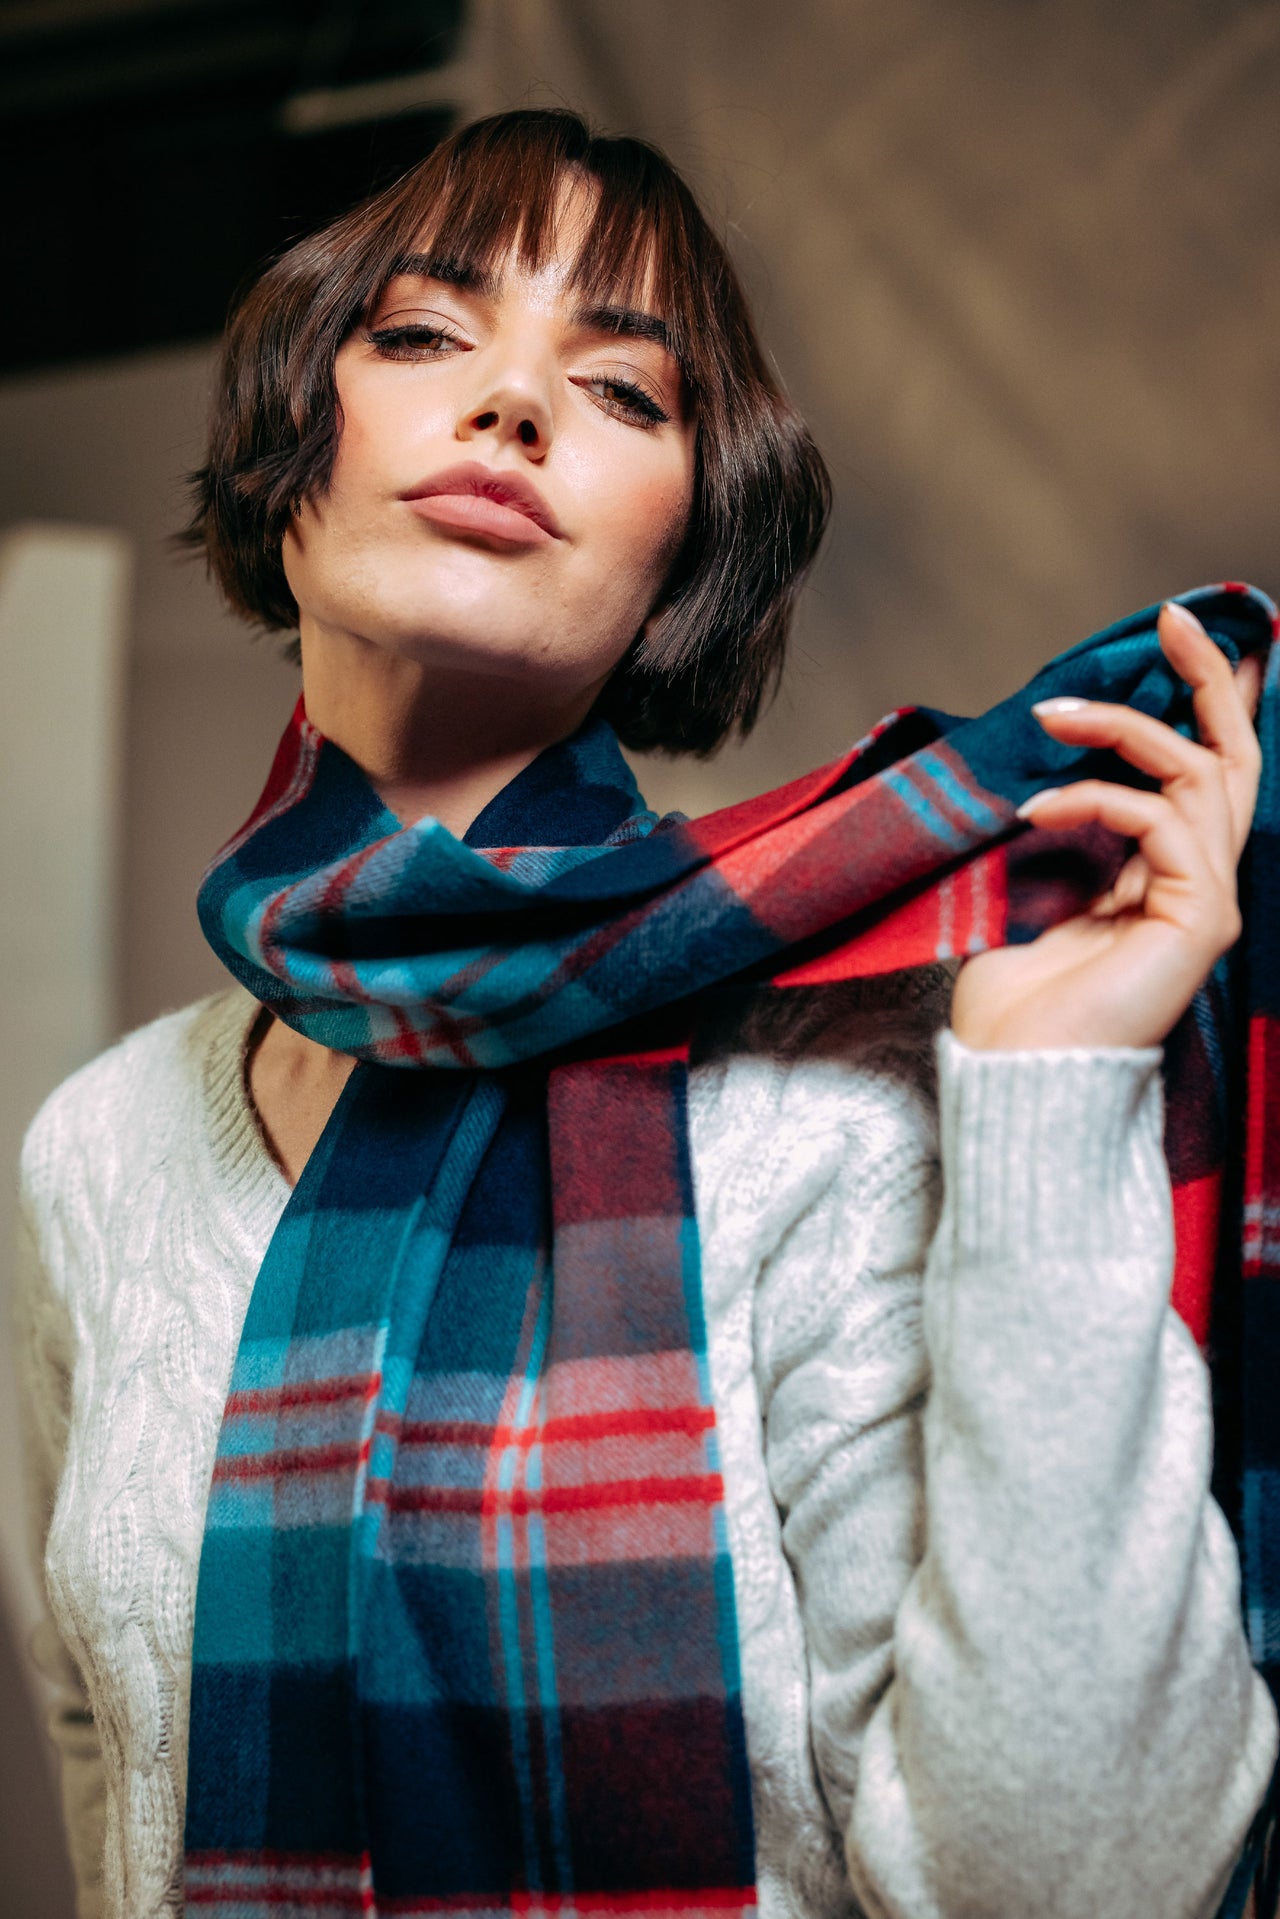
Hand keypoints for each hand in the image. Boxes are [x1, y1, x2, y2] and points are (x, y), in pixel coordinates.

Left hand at [951, 600, 1262, 1050]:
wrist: (1016, 1077)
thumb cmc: (1015, 1007)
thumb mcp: (1032, 897)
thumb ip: (1058, 839)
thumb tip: (1042, 772)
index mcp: (1165, 879)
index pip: (1200, 776)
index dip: (1200, 702)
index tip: (1168, 635)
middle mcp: (1201, 884)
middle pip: (1234, 758)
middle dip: (1208, 679)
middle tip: (1169, 620)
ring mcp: (1208, 901)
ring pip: (1199, 772)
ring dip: (1120, 728)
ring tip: (1051, 714)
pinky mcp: (1199, 917)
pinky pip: (1161, 820)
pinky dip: (1096, 797)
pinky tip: (1038, 807)